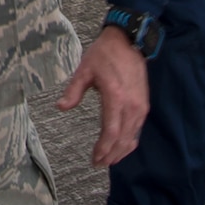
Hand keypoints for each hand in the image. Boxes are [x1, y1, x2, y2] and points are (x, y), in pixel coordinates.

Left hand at [56, 26, 149, 167]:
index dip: (103, 149)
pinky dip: (130, 140)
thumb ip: (73, 91)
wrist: (128, 40)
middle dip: (111, 155)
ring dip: (121, 150)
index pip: (111, 132)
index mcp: (115, 96)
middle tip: (98, 163)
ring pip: (132, 136)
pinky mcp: (144, 103)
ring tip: (108, 159)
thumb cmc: (105, 54)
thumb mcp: (85, 70)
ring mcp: (140, 104)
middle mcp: (131, 104)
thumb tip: (60, 107)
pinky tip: (121, 145)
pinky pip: (138, 128)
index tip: (94, 159)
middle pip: (122, 138)